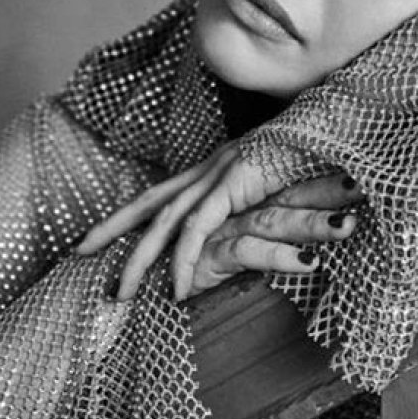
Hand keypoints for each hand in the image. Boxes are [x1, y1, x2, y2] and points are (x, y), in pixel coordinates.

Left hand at [77, 144, 361, 300]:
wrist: (339, 123)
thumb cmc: (319, 153)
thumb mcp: (283, 182)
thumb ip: (263, 201)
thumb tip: (250, 225)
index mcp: (217, 165)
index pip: (163, 190)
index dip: (129, 212)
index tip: (100, 236)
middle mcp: (212, 165)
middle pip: (151, 199)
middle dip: (112, 228)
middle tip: (78, 254)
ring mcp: (223, 170)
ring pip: (166, 218)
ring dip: (139, 257)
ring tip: (120, 294)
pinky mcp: (238, 179)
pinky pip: (200, 225)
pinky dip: (183, 258)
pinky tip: (176, 287)